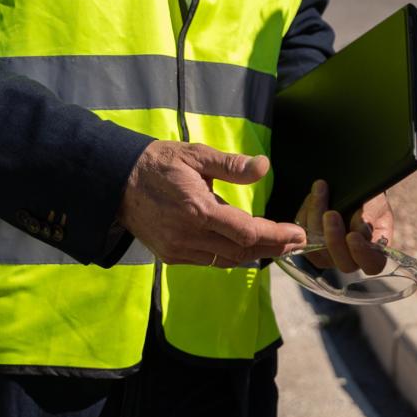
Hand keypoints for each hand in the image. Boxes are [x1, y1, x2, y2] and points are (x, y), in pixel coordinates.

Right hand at [118, 140, 306, 266]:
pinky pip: (209, 260)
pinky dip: (230, 255)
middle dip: (272, 246)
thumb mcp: (196, 155)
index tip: (300, 234)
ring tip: (278, 244)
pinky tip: (244, 245)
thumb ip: (231, 165)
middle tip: (296, 240)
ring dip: (254, 253)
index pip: (248, 232)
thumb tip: (264, 167)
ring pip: (227, 259)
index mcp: (198, 210)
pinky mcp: (170, 256)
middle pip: (242, 251)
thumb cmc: (160, 164)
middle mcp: (188, 235)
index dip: (277, 235)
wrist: (117, 182)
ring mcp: (178, 249)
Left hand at [294, 179, 390, 274]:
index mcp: (375, 252)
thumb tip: (360, 230)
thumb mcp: (375, 204)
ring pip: (319, 250)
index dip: (362, 254)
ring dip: (316, 219)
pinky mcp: (311, 249)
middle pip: (344, 263)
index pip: (373, 265)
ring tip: (320, 191)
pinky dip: (305, 216)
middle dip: (334, 239)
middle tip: (331, 214)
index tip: (353, 235)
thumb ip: (370, 217)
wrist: (351, 194)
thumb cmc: (368, 200)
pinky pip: (304, 238)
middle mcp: (353, 260)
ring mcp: (330, 258)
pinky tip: (313, 198)